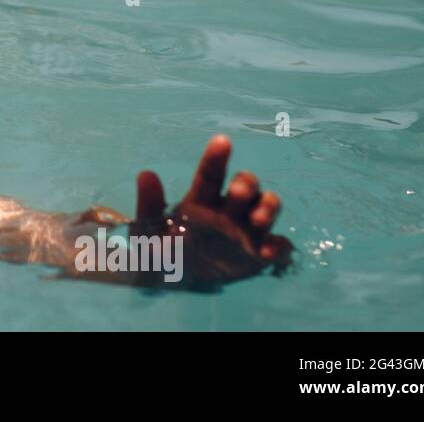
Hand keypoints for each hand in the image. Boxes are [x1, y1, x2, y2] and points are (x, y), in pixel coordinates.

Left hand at [132, 135, 291, 285]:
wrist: (174, 284)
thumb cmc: (161, 251)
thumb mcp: (147, 232)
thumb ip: (149, 206)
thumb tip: (145, 175)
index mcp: (200, 200)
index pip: (210, 174)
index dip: (216, 157)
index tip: (222, 141)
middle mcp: (227, 210)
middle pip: (245, 187)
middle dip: (246, 184)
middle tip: (238, 190)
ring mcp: (246, 231)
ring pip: (266, 208)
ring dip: (267, 208)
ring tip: (257, 219)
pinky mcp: (259, 253)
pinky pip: (277, 245)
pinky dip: (278, 246)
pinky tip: (267, 252)